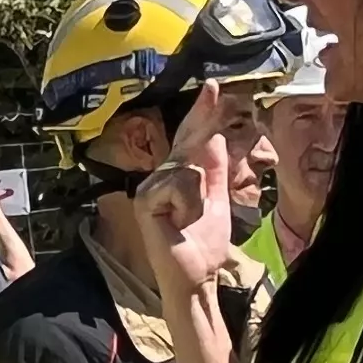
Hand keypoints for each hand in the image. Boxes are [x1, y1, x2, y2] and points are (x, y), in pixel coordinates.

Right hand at [128, 81, 241, 301]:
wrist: (196, 275)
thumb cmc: (203, 244)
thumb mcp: (217, 199)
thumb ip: (215, 169)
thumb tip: (215, 135)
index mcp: (177, 176)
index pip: (190, 139)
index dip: (201, 113)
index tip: (211, 87)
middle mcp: (159, 177)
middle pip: (187, 142)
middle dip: (202, 122)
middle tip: (212, 94)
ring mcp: (149, 187)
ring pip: (188, 168)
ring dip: (199, 197)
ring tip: (189, 220)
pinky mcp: (144, 200)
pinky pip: (180, 185)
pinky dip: (189, 206)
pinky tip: (178, 223)